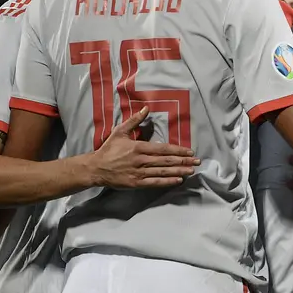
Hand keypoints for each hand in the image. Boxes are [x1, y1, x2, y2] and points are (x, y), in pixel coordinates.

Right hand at [86, 108, 200, 188]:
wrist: (95, 168)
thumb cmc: (108, 149)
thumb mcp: (120, 131)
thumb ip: (134, 120)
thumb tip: (146, 108)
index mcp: (139, 147)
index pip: (163, 149)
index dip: (178, 150)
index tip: (190, 151)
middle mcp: (141, 160)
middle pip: (166, 161)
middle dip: (184, 161)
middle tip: (197, 162)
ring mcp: (139, 172)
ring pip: (163, 172)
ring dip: (179, 171)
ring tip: (192, 170)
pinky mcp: (136, 183)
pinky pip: (155, 183)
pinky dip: (167, 182)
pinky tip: (178, 180)